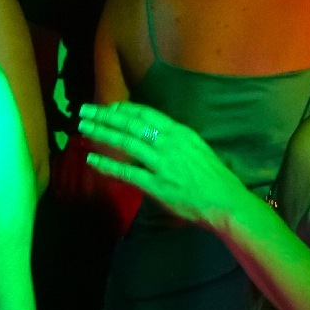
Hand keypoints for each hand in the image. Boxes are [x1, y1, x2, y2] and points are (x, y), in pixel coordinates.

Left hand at [77, 101, 255, 231]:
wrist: (226, 202)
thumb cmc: (214, 177)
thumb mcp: (196, 148)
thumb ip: (174, 140)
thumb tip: (153, 135)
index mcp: (179, 132)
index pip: (146, 114)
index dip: (124, 109)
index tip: (109, 106)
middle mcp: (168, 143)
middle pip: (131, 124)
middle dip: (105, 116)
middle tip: (84, 110)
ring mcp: (161, 163)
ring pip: (126, 143)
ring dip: (102, 133)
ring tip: (83, 127)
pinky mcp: (156, 185)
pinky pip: (127, 172)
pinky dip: (107, 165)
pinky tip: (91, 160)